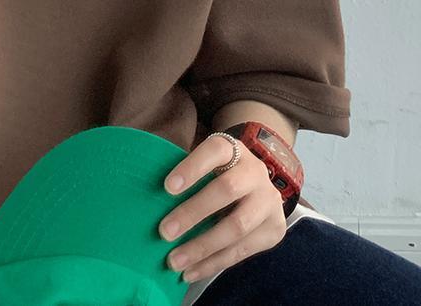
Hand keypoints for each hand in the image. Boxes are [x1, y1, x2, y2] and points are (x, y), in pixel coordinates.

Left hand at [158, 133, 286, 282]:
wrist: (255, 184)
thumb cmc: (216, 173)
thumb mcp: (204, 164)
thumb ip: (184, 175)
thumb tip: (146, 199)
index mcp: (233, 148)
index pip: (214, 151)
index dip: (192, 168)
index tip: (166, 187)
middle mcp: (255, 171)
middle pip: (227, 189)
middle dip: (193, 212)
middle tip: (164, 232)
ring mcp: (269, 200)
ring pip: (237, 225)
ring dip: (202, 246)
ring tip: (174, 261)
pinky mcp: (274, 229)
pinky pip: (242, 250)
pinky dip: (213, 263)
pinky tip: (190, 271)